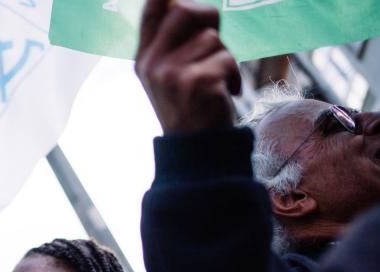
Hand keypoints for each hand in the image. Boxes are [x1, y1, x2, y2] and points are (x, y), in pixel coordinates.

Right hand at [135, 0, 240, 133]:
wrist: (195, 149)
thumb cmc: (189, 107)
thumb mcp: (169, 76)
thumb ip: (174, 43)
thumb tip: (193, 6)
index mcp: (145, 59)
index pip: (151, 11)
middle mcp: (153, 64)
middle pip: (184, 11)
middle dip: (207, 18)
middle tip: (214, 40)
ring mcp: (172, 73)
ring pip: (211, 38)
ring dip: (224, 57)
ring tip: (217, 81)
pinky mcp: (197, 82)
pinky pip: (226, 59)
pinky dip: (234, 76)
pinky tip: (225, 93)